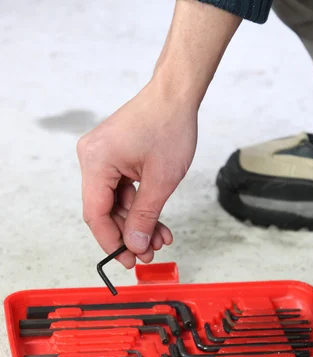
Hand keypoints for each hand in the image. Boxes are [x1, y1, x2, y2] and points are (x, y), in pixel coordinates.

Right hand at [77, 79, 197, 267]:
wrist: (176, 96)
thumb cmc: (170, 127)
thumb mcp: (161, 180)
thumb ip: (145, 216)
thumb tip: (135, 245)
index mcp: (96, 161)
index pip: (96, 214)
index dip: (111, 242)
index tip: (128, 260)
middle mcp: (91, 158)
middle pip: (104, 210)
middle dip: (129, 234)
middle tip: (149, 253)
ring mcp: (101, 157)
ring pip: (116, 203)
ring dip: (138, 222)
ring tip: (160, 238)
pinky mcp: (112, 157)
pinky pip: (121, 190)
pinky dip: (139, 205)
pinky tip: (156, 221)